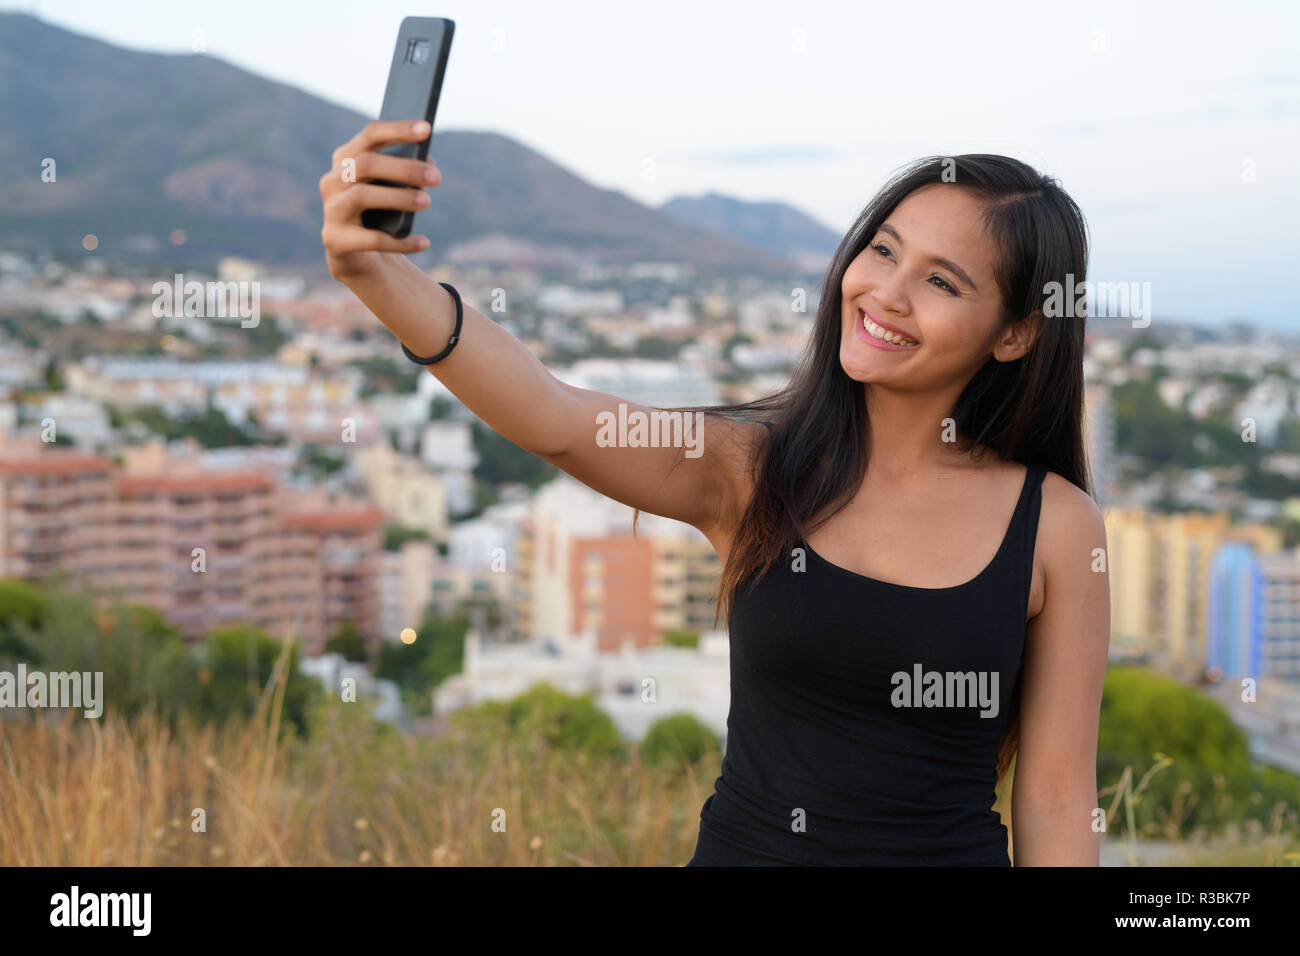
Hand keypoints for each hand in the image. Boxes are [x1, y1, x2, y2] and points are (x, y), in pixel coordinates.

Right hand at [318, 119, 442, 281]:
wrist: (354, 251)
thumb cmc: (377, 210)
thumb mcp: (389, 187)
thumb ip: (404, 172)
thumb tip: (428, 167)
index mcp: (346, 159)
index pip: (370, 135)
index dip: (398, 130)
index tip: (427, 129)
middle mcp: (332, 180)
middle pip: (366, 164)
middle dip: (404, 168)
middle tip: (436, 177)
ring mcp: (331, 209)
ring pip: (362, 196)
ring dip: (399, 198)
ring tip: (427, 202)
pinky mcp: (335, 239)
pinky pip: (371, 239)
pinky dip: (400, 241)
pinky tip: (423, 242)